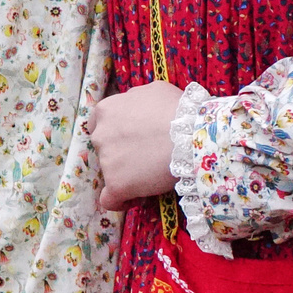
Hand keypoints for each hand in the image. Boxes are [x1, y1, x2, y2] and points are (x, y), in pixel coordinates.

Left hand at [91, 80, 182, 211]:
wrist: (192, 136)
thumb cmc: (179, 110)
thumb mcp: (154, 92)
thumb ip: (136, 100)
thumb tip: (136, 107)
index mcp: (106, 111)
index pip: (100, 125)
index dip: (115, 134)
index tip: (132, 141)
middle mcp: (100, 135)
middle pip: (105, 149)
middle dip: (122, 153)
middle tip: (147, 157)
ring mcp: (106, 161)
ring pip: (111, 172)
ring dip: (127, 174)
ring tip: (151, 176)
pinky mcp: (117, 184)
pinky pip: (109, 200)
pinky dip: (120, 201)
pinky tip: (133, 199)